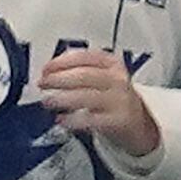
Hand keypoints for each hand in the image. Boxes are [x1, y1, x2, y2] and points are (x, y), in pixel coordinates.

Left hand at [37, 47, 161, 157]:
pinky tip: (62, 120)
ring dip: (62, 99)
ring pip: (86, 96)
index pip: (84, 57)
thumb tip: (52, 68)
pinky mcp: (118, 121)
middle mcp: (117, 80)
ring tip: (48, 101)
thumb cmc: (113, 97)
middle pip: (84, 76)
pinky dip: (73, 120)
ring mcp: (119, 100)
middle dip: (58, 79)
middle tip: (43, 84)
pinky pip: (91, 120)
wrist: (137, 122)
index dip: (61, 62)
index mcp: (112, 63)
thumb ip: (80, 68)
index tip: (46, 68)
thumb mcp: (103, 76)